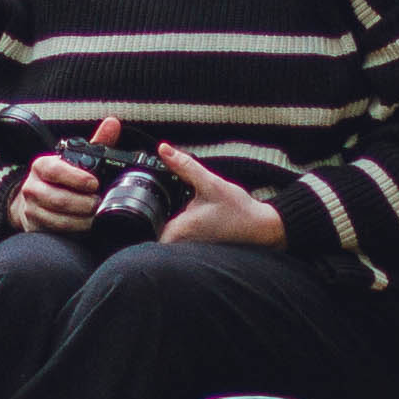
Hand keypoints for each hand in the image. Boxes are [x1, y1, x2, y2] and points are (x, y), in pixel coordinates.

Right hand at [9, 115, 123, 237]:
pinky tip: (84, 228)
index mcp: (42, 166)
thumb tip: (113, 123)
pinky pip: (54, 232)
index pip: (56, 170)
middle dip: (83, 204)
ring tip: (95, 217)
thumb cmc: (60, 178)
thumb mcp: (75, 159)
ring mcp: (31, 209)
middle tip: (99, 204)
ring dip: (80, 221)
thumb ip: (96, 143)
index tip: (94, 183)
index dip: (76, 178)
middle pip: (58, 199)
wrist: (33, 201)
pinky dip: (73, 232)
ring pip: (57, 219)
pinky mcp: (34, 227)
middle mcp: (32, 187)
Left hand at [154, 144, 287, 248]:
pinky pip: (173, 233)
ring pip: (160, 229)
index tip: (141, 193)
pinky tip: (188, 210)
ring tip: (182, 203)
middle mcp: (177, 244)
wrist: (260, 228)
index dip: (138, 207)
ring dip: (162, 214)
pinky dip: (174, 220)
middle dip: (150, 208)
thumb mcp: (211, 183)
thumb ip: (185, 166)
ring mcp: (184, 248)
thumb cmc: (238, 210)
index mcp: (176, 232)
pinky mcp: (191, 246)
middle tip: (159, 195)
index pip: (142, 223)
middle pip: (148, 226)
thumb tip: (164, 150)